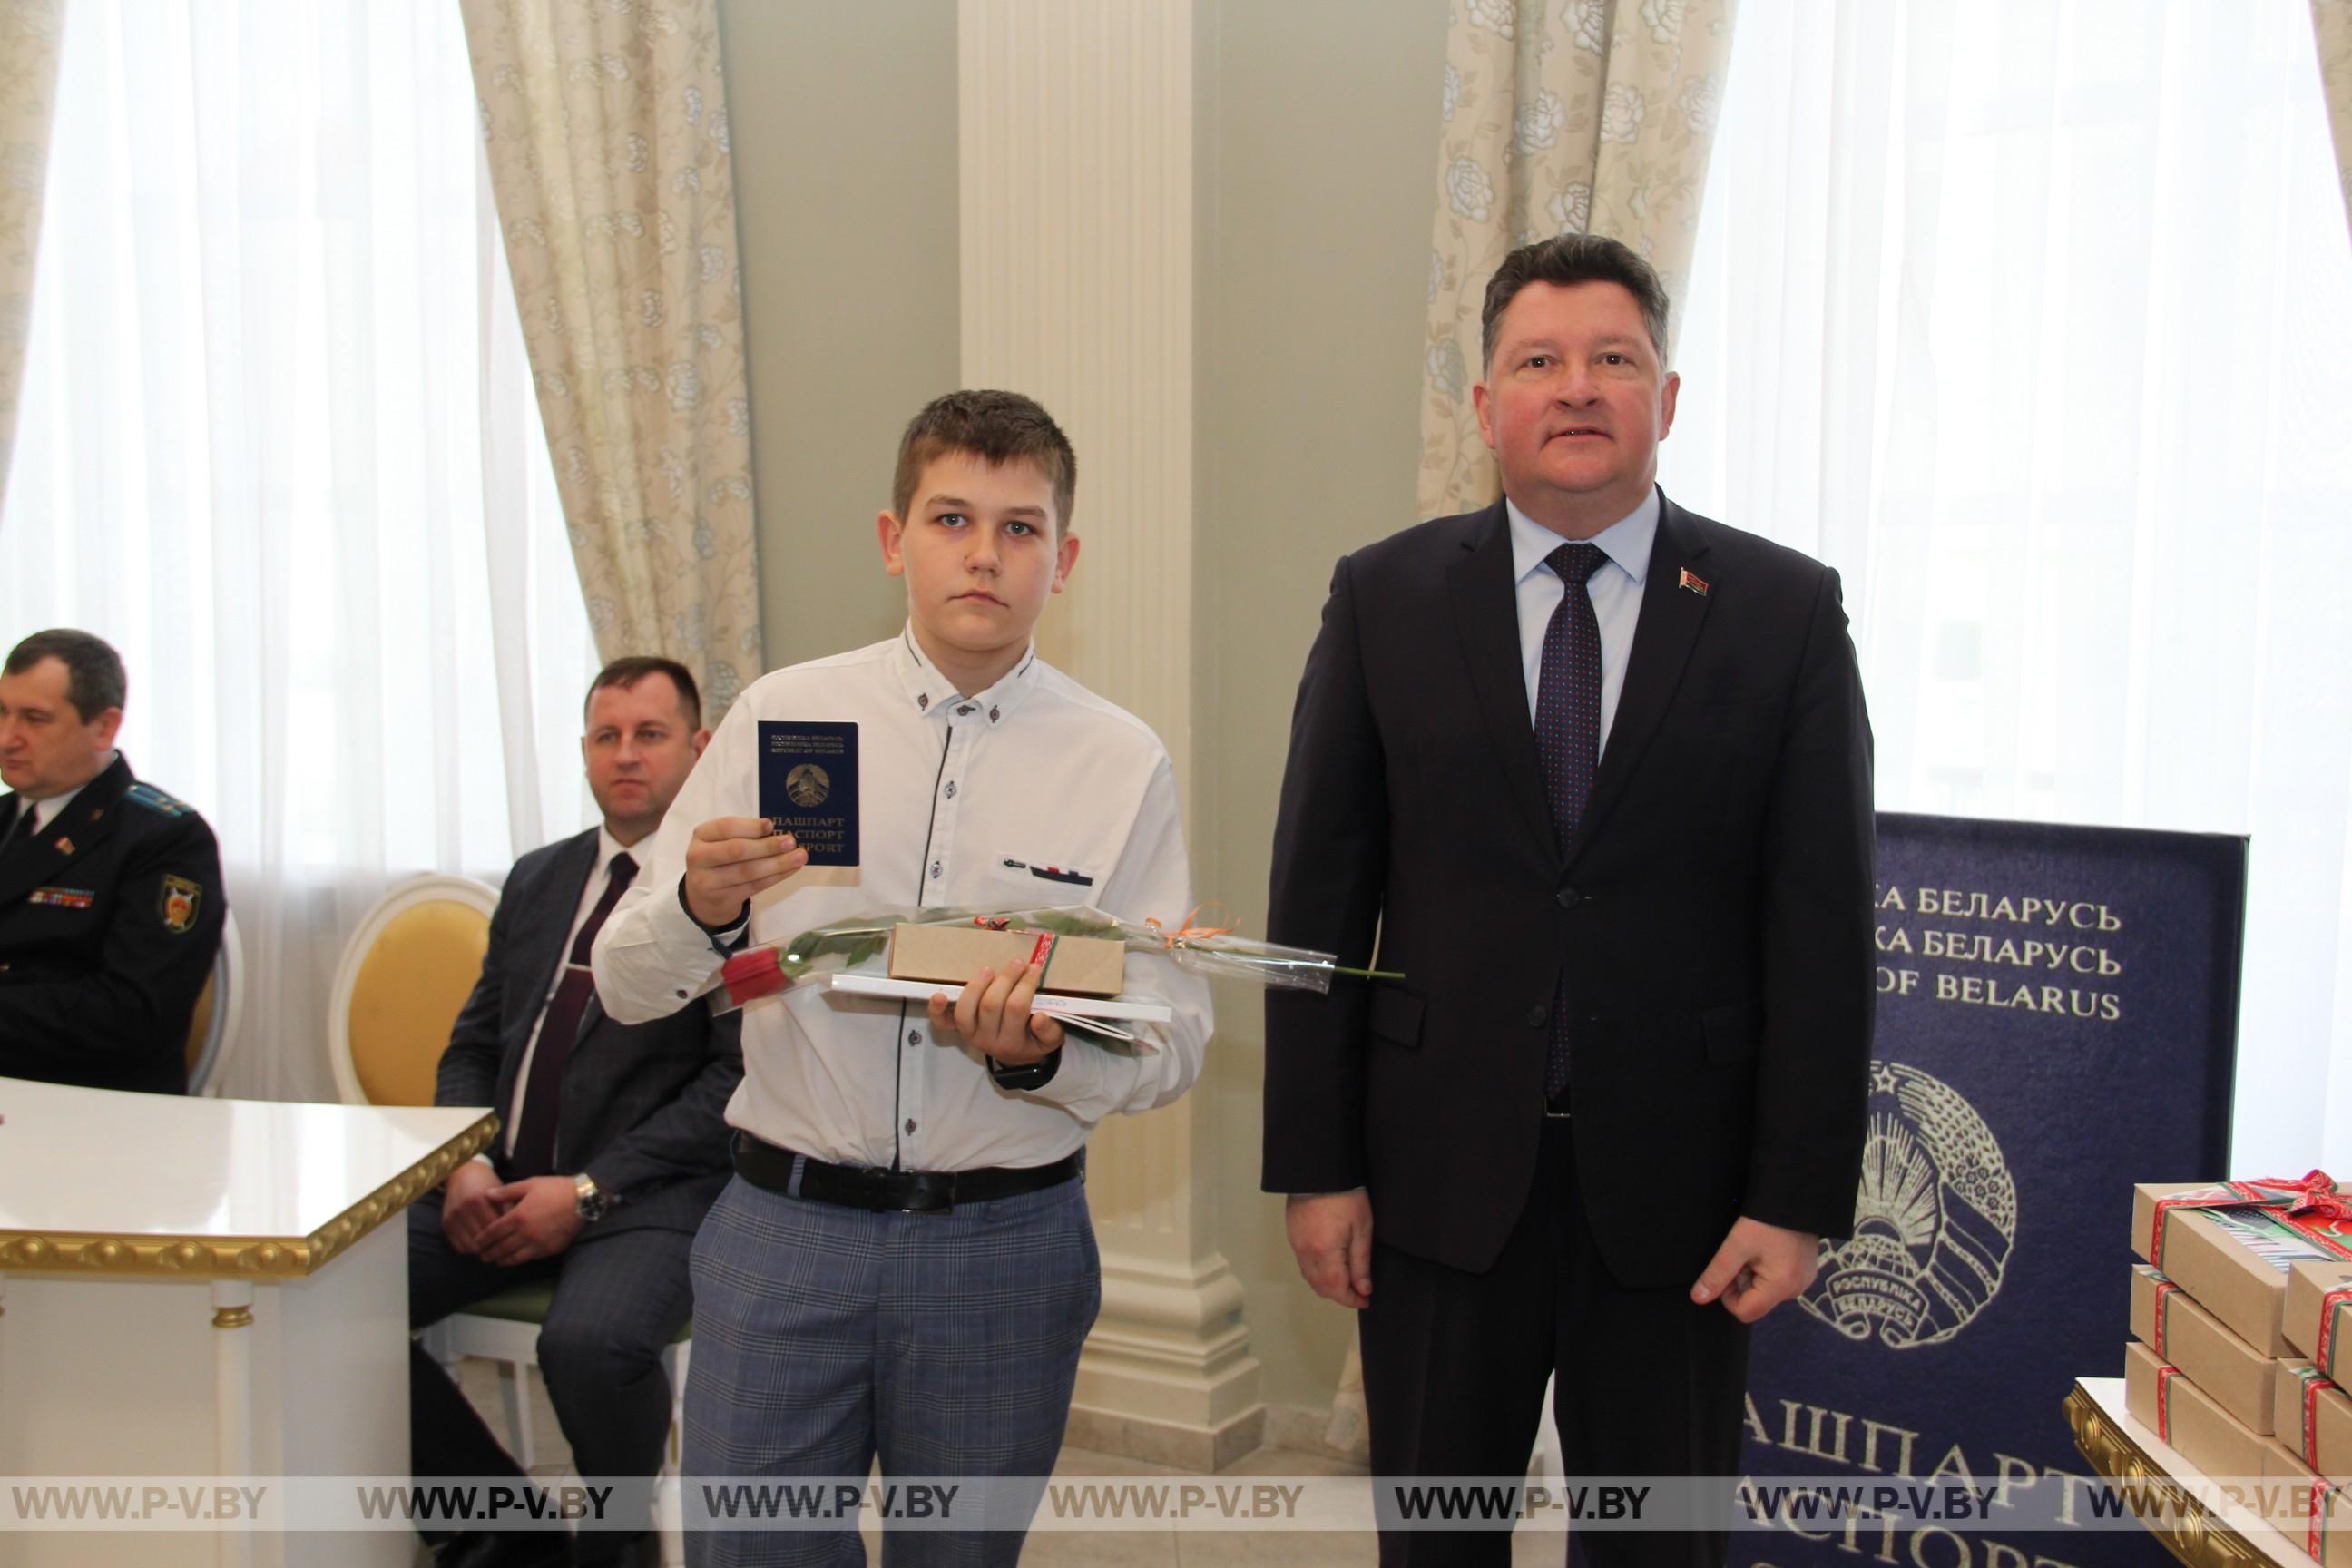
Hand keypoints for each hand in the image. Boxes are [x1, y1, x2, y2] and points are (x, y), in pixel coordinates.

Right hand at [439, 1160, 511, 1256]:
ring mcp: (452, 1217)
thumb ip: (509, 1209)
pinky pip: (458, 1246)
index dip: (505, 1237)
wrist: (462, 1174)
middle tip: (504, 1249)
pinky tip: (480, 1246)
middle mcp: (463, 1209)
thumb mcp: (500, 1192)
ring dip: (481, 1251)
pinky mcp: (445, 1223)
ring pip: (469, 1246)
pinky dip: (470, 1250)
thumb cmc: (487, 1184)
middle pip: (481, 1239)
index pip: (494, 1228)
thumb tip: (517, 1231)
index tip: (513, 1242)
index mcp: (478, 1199)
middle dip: (494, 1247)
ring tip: (492, 1250)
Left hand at [474, 1176, 585, 1266]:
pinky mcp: (549, 1249)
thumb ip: (506, 1192)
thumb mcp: (530, 1184)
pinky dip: (518, 1260)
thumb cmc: (556, 1189)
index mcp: (518, 1216)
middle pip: (500, 1247)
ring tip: (495, 1261)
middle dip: (488, 1253)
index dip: (482, 1239)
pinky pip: (529, 1258)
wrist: (583, 1200)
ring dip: (501, 1260)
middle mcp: (525, 1233)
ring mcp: (538, 1243)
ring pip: (513, 1257)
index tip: (475, 1243)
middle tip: (481, 1256)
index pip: (493, 1232)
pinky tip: (514, 1259)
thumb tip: (487, 1195)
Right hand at [684, 816, 807, 927]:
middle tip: (791, 842)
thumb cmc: (719, 860)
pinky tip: (790, 870)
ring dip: (777, 864)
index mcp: (701, 835)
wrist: (702, 898)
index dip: (750, 826)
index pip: (726, 827)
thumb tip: (777, 832)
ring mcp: (708, 881)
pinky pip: (754, 886)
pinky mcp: (722, 899)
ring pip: (748, 872)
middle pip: (737, 850)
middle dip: (767, 846)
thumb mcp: (721, 842)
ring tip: (799, 857)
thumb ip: (743, 834)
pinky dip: (775, 877)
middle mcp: (699, 857)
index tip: (771, 825)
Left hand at [930, 963, 1064, 1065]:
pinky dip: (937, 1010)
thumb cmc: (1035, 1041)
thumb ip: (1049, 1030)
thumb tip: (1040, 1017)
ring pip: (966, 1010)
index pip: (1017, 1009)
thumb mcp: (1051, 1040)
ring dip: (976, 986)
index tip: (1035, 967)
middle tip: (1018, 962)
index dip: (1025, 985)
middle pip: (991, 1005)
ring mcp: (970, 1035)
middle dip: (1006, 979)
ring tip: (990, 969)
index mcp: (1013, 1042)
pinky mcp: (958, 1030)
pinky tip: (937, 995)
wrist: (1018, 1056)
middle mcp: (988, 1040)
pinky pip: (942, 1023)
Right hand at [1285, 1189, 1373, 1309]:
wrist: (1320, 1170)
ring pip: (1310, 1277)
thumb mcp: (1362, 1228)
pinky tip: (1331, 1263)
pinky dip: (1317, 1271)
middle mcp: (1306, 1251)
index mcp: (1324, 1251)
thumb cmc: (1345, 1194)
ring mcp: (1296, 1243)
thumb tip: (1363, 1288)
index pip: (1336, 1289)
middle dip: (1340, 1294)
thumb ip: (1361, 1262)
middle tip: (1359, 1290)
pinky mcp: (1292, 1235)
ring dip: (1327, 1284)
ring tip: (1347, 1278)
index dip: (1351, 1299)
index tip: (1365, 1300)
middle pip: (1320, 1287)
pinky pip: (1303, 1263)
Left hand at [1691, 1216, 1820, 1322]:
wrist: (1795, 1194)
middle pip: (1754, 1302)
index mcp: (1782, 1287)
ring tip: (1756, 1247)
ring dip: (1752, 1273)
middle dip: (1741, 1281)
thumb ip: (1717, 1274)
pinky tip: (1766, 1248)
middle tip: (1743, 1253)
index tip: (1730, 1267)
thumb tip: (1698, 1298)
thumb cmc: (1767, 1218)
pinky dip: (1765, 1268)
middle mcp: (1796, 1290)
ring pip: (1763, 1291)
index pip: (1744, 1312)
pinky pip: (1776, 1281)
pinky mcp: (1803, 1271)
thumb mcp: (1737, 1245)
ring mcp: (1802, 1281)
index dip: (1727, 1294)